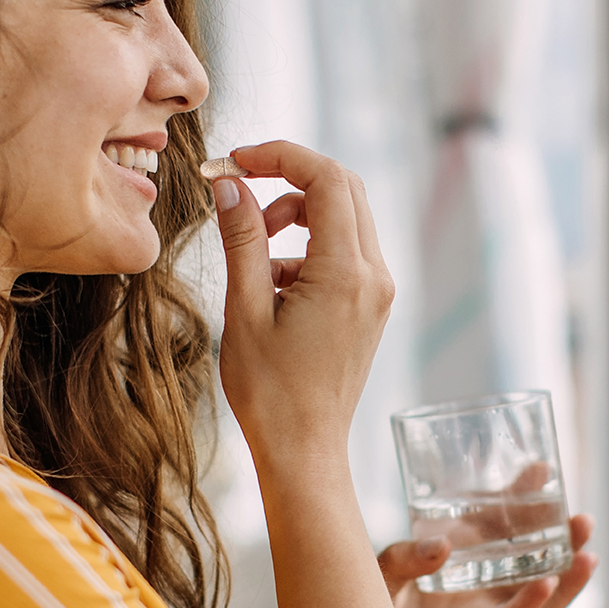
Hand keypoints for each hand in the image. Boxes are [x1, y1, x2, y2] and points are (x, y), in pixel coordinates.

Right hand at [213, 141, 393, 471]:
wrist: (303, 451)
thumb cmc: (270, 393)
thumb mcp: (245, 310)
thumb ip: (242, 239)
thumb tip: (230, 184)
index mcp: (346, 273)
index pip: (326, 178)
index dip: (280, 156)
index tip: (236, 161)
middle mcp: (374, 276)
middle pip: (343, 188)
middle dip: (290, 178)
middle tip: (240, 187)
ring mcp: (378, 291)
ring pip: (345, 217)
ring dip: (298, 214)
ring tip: (254, 250)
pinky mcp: (371, 305)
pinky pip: (345, 251)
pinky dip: (308, 247)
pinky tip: (272, 285)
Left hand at [377, 515, 597, 607]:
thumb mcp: (377, 574)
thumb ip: (403, 556)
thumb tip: (444, 545)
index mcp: (452, 557)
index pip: (493, 521)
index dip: (519, 497)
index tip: (543, 470)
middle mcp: (473, 584)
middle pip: (525, 556)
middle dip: (556, 537)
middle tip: (579, 516)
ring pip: (534, 594)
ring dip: (564, 575)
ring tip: (587, 550)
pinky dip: (531, 606)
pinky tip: (549, 584)